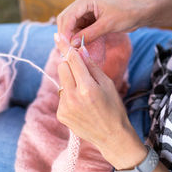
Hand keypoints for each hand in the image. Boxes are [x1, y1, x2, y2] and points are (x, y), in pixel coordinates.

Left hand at [54, 33, 146, 168]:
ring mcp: (65, 107)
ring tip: (84, 94)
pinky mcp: (61, 114)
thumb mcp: (108, 84)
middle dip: (70, 65)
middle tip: (81, 72)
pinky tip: (81, 105)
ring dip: (70, 82)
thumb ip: (92, 66)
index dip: (66, 47)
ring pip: (61, 82)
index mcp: (88, 87)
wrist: (112, 136)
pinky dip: (69, 95)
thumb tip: (80, 50)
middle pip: (62, 68)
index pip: (72, 60)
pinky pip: (61, 96)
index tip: (58, 36)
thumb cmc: (114, 107)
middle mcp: (73, 97)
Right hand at [57, 0, 146, 46]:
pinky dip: (80, 35)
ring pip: (73, 23)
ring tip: (74, 49)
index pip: (68, 15)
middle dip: (66, 34)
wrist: (141, 12)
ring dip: (73, 35)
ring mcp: (87, 8)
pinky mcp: (92, 15)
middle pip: (67, 18)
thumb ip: (89, 34)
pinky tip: (81, 44)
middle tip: (66, 50)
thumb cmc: (127, 14)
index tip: (64, 46)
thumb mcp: (107, 25)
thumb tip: (72, 44)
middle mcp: (84, 1)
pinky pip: (81, 25)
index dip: (65, 32)